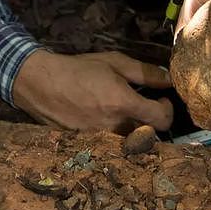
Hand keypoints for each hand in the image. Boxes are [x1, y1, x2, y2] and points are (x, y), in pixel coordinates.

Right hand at [13, 49, 173, 132]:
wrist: (41, 84)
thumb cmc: (79, 69)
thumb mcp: (114, 62)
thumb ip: (145, 72)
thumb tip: (169, 79)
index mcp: (123, 103)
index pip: (162, 120)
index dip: (168, 110)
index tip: (161, 100)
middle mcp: (114, 126)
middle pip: (149, 136)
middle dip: (152, 123)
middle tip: (145, 108)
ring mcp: (101, 140)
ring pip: (130, 143)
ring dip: (134, 131)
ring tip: (125, 114)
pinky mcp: (89, 146)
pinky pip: (112, 146)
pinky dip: (116, 136)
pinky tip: (107, 122)